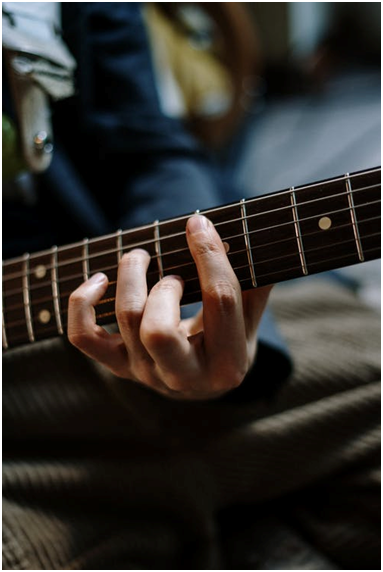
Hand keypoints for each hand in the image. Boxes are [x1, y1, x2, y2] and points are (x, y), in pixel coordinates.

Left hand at [68, 215, 271, 399]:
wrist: (202, 379)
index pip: (220, 302)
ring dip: (131, 276)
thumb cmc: (228, 340)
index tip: (199, 224)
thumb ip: (255, 283)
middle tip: (173, 274)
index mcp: (228, 364)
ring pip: (126, 319)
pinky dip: (82, 303)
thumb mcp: (250, 319)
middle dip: (164, 288)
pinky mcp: (119, 366)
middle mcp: (184, 377)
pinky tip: (99, 279)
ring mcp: (147, 374)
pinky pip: (84, 337)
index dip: (210, 255)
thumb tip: (254, 236)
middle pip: (158, 330)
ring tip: (142, 259)